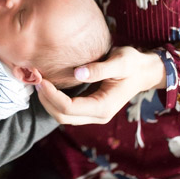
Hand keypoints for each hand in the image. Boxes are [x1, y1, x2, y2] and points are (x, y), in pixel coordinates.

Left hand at [37, 46, 165, 124]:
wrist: (144, 71)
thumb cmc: (133, 64)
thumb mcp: (120, 62)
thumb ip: (99, 69)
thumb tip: (78, 73)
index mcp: (104, 107)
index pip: (69, 108)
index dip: (52, 95)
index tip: (41, 79)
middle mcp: (98, 115)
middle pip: (62, 117)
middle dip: (46, 100)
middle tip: (35, 79)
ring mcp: (93, 114)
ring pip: (63, 116)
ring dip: (48, 102)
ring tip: (39, 81)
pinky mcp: (89, 108)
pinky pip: (67, 110)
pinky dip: (54, 101)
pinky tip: (48, 85)